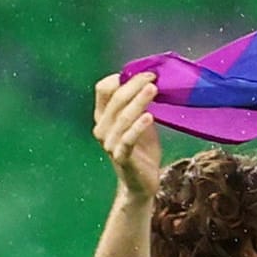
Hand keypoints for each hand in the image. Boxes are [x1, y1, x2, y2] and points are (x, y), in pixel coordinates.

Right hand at [93, 73, 162, 204]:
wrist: (142, 184)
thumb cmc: (142, 151)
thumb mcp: (140, 123)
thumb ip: (140, 104)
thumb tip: (151, 80)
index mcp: (103, 117)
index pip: (103, 89)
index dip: (121, 78)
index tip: (143, 72)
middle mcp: (102, 129)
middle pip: (114, 100)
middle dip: (133, 86)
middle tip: (152, 77)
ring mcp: (110, 144)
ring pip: (122, 118)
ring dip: (138, 102)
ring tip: (153, 90)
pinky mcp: (121, 158)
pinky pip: (128, 139)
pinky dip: (138, 127)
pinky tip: (150, 117)